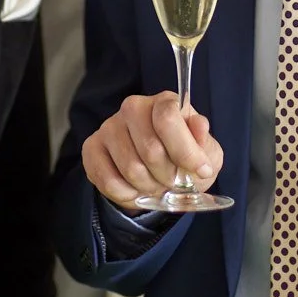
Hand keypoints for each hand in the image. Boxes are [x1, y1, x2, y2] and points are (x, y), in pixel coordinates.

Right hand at [81, 92, 223, 211]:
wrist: (156, 175)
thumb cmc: (182, 159)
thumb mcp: (205, 154)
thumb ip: (204, 142)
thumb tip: (199, 126)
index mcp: (163, 102)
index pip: (167, 118)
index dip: (185, 151)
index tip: (201, 170)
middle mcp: (133, 108)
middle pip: (150, 149)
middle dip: (168, 176)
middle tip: (174, 182)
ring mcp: (109, 126)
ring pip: (130, 168)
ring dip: (149, 187)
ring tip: (155, 185)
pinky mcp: (91, 147)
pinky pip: (108, 180)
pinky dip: (127, 194)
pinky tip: (135, 189)